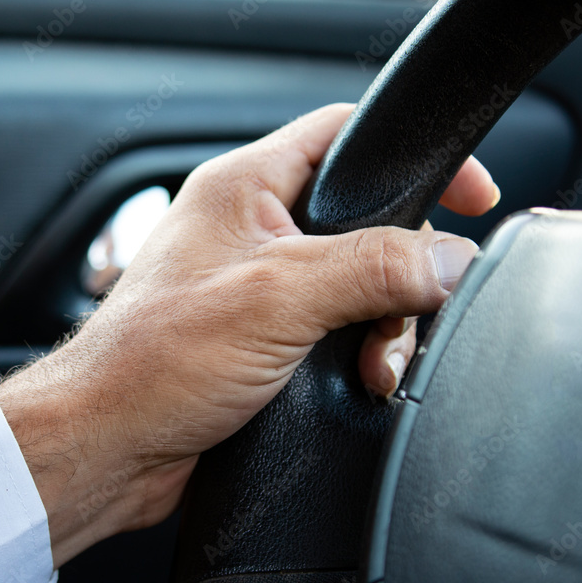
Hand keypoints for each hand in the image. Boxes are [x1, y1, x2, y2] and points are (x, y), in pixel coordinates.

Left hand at [0, 103, 499, 566]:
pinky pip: (337, 332)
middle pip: (367, 221)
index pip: (345, 135)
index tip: (471, 196)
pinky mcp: (264, 340)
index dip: (413, 159)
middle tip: (404, 315)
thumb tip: (447, 259)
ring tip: (373, 367)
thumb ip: (370, 268)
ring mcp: (258, 287)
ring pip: (358, 284)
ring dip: (382, 327)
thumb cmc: (152, 363)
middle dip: (401, 273)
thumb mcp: (275, 300)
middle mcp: (251, 230)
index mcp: (244, 188)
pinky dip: (359, 356)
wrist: (110, 447)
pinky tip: (360, 384)